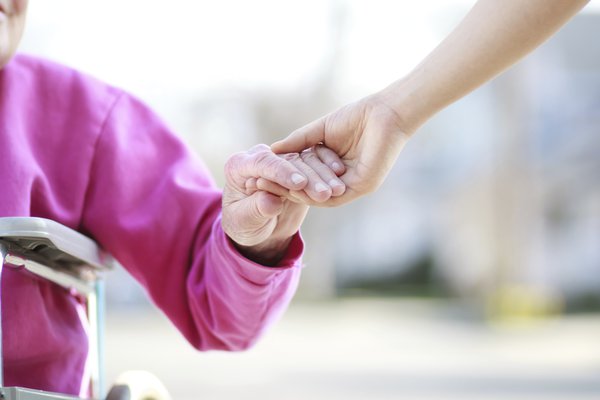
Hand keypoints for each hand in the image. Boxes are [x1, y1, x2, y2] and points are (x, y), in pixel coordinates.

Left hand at [222, 144, 344, 264]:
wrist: (254, 228)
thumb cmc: (243, 225)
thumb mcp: (244, 221)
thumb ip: (256, 209)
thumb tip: (270, 202)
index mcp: (240, 165)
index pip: (263, 163)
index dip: (282, 173)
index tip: (299, 184)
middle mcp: (261, 158)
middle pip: (288, 161)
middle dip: (308, 177)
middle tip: (324, 193)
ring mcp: (281, 162)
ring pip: (305, 162)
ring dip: (323, 176)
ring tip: (337, 191)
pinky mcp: (298, 169)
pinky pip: (315, 167)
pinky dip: (328, 174)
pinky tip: (341, 184)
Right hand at [271, 92, 413, 205]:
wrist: (383, 112)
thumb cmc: (356, 117)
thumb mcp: (319, 130)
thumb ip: (298, 142)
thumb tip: (272, 151)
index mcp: (332, 169)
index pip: (304, 179)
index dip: (282, 178)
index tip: (259, 176)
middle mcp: (341, 181)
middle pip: (309, 189)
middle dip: (285, 188)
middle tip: (261, 186)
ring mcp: (352, 186)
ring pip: (319, 195)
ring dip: (297, 191)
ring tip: (275, 187)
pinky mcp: (362, 186)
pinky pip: (334, 196)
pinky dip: (314, 192)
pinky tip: (297, 186)